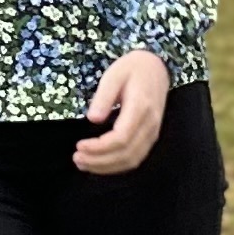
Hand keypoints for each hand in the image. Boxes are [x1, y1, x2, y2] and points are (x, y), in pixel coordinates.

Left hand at [73, 50, 172, 174]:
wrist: (156, 68)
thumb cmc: (132, 69)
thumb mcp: (113, 76)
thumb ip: (103, 97)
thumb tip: (92, 119)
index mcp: (141, 108)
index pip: (121, 138)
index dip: (99, 147)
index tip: (79, 146)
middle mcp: (150, 124)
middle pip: (126, 153)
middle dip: (99, 161)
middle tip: (76, 158)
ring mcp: (153, 132)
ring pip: (132, 160)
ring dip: (107, 167)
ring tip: (83, 163)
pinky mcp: (151, 137)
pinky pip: (135, 158)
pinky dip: (116, 166)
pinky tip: (99, 163)